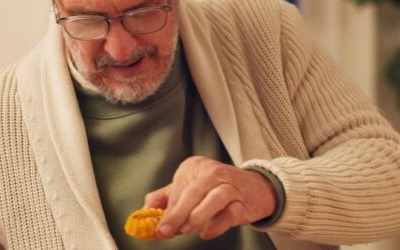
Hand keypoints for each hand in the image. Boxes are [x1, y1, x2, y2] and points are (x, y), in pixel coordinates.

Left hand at [143, 156, 276, 239]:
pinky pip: (230, 213)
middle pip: (193, 192)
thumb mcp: (189, 188)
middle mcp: (212, 172)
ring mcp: (230, 185)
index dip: (167, 210)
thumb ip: (165, 199)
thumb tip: (143, 211)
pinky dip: (217, 224)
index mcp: (194, 167)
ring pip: (213, 199)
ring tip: (185, 230)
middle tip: (165, 231)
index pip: (178, 189)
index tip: (157, 227)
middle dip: (177, 213)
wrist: (256, 188)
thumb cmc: (216, 188)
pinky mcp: (243, 202)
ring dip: (196, 216)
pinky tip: (206, 233)